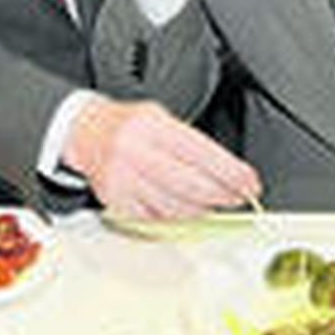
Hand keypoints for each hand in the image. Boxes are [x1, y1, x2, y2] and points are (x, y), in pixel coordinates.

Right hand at [63, 97, 260, 218]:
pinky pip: (157, 218)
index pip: (201, 153)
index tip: (249, 182)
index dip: (231, 172)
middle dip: (223, 194)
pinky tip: (187, 209)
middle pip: (191, 184)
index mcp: (150, 126)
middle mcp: (135, 152)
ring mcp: (124, 179)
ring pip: (176, 206)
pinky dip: (178, 217)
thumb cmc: (128, 125)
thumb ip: (190, 141)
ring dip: (203, 209)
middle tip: (239, 197)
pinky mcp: (117, 201)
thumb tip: (229, 171)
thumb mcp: (159, 117)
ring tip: (215, 203)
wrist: (85, 133)